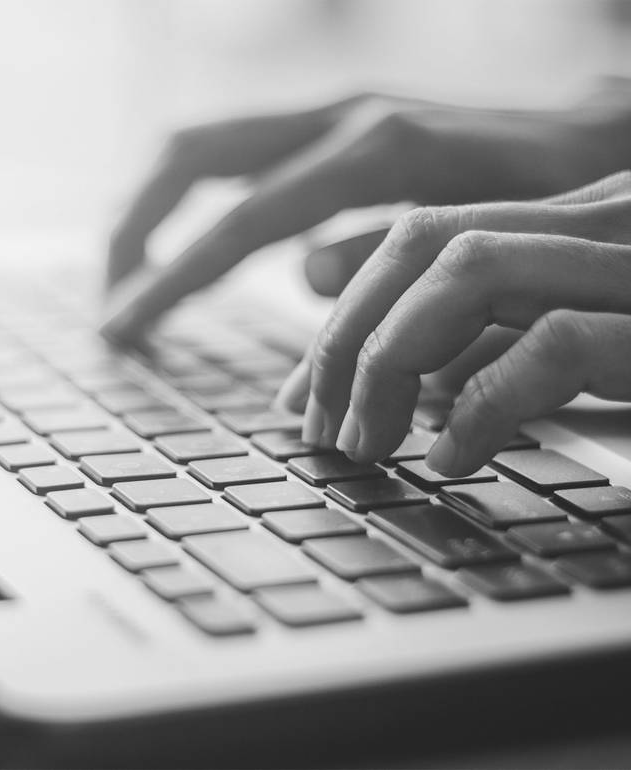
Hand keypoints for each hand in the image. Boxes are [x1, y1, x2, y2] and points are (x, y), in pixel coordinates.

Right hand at [102, 88, 630, 342]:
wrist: (605, 129)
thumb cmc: (562, 196)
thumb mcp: (495, 242)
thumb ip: (396, 262)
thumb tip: (304, 280)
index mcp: (377, 149)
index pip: (238, 221)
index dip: (171, 280)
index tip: (121, 330)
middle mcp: (340, 115)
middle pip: (190, 156)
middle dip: (134, 230)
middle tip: (109, 304)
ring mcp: (334, 111)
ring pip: (203, 145)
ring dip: (152, 212)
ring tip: (128, 281)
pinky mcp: (336, 125)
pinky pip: (239, 156)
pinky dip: (197, 205)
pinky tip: (193, 254)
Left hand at [277, 171, 630, 475]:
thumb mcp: (581, 332)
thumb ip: (487, 331)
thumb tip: (389, 363)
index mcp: (572, 218)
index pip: (422, 237)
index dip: (345, 313)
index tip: (304, 395)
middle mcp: (603, 216)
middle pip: (424, 240)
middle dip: (345, 336)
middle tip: (318, 427)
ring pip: (469, 268)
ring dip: (391, 361)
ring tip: (367, 443)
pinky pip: (555, 343)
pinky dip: (484, 405)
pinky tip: (452, 458)